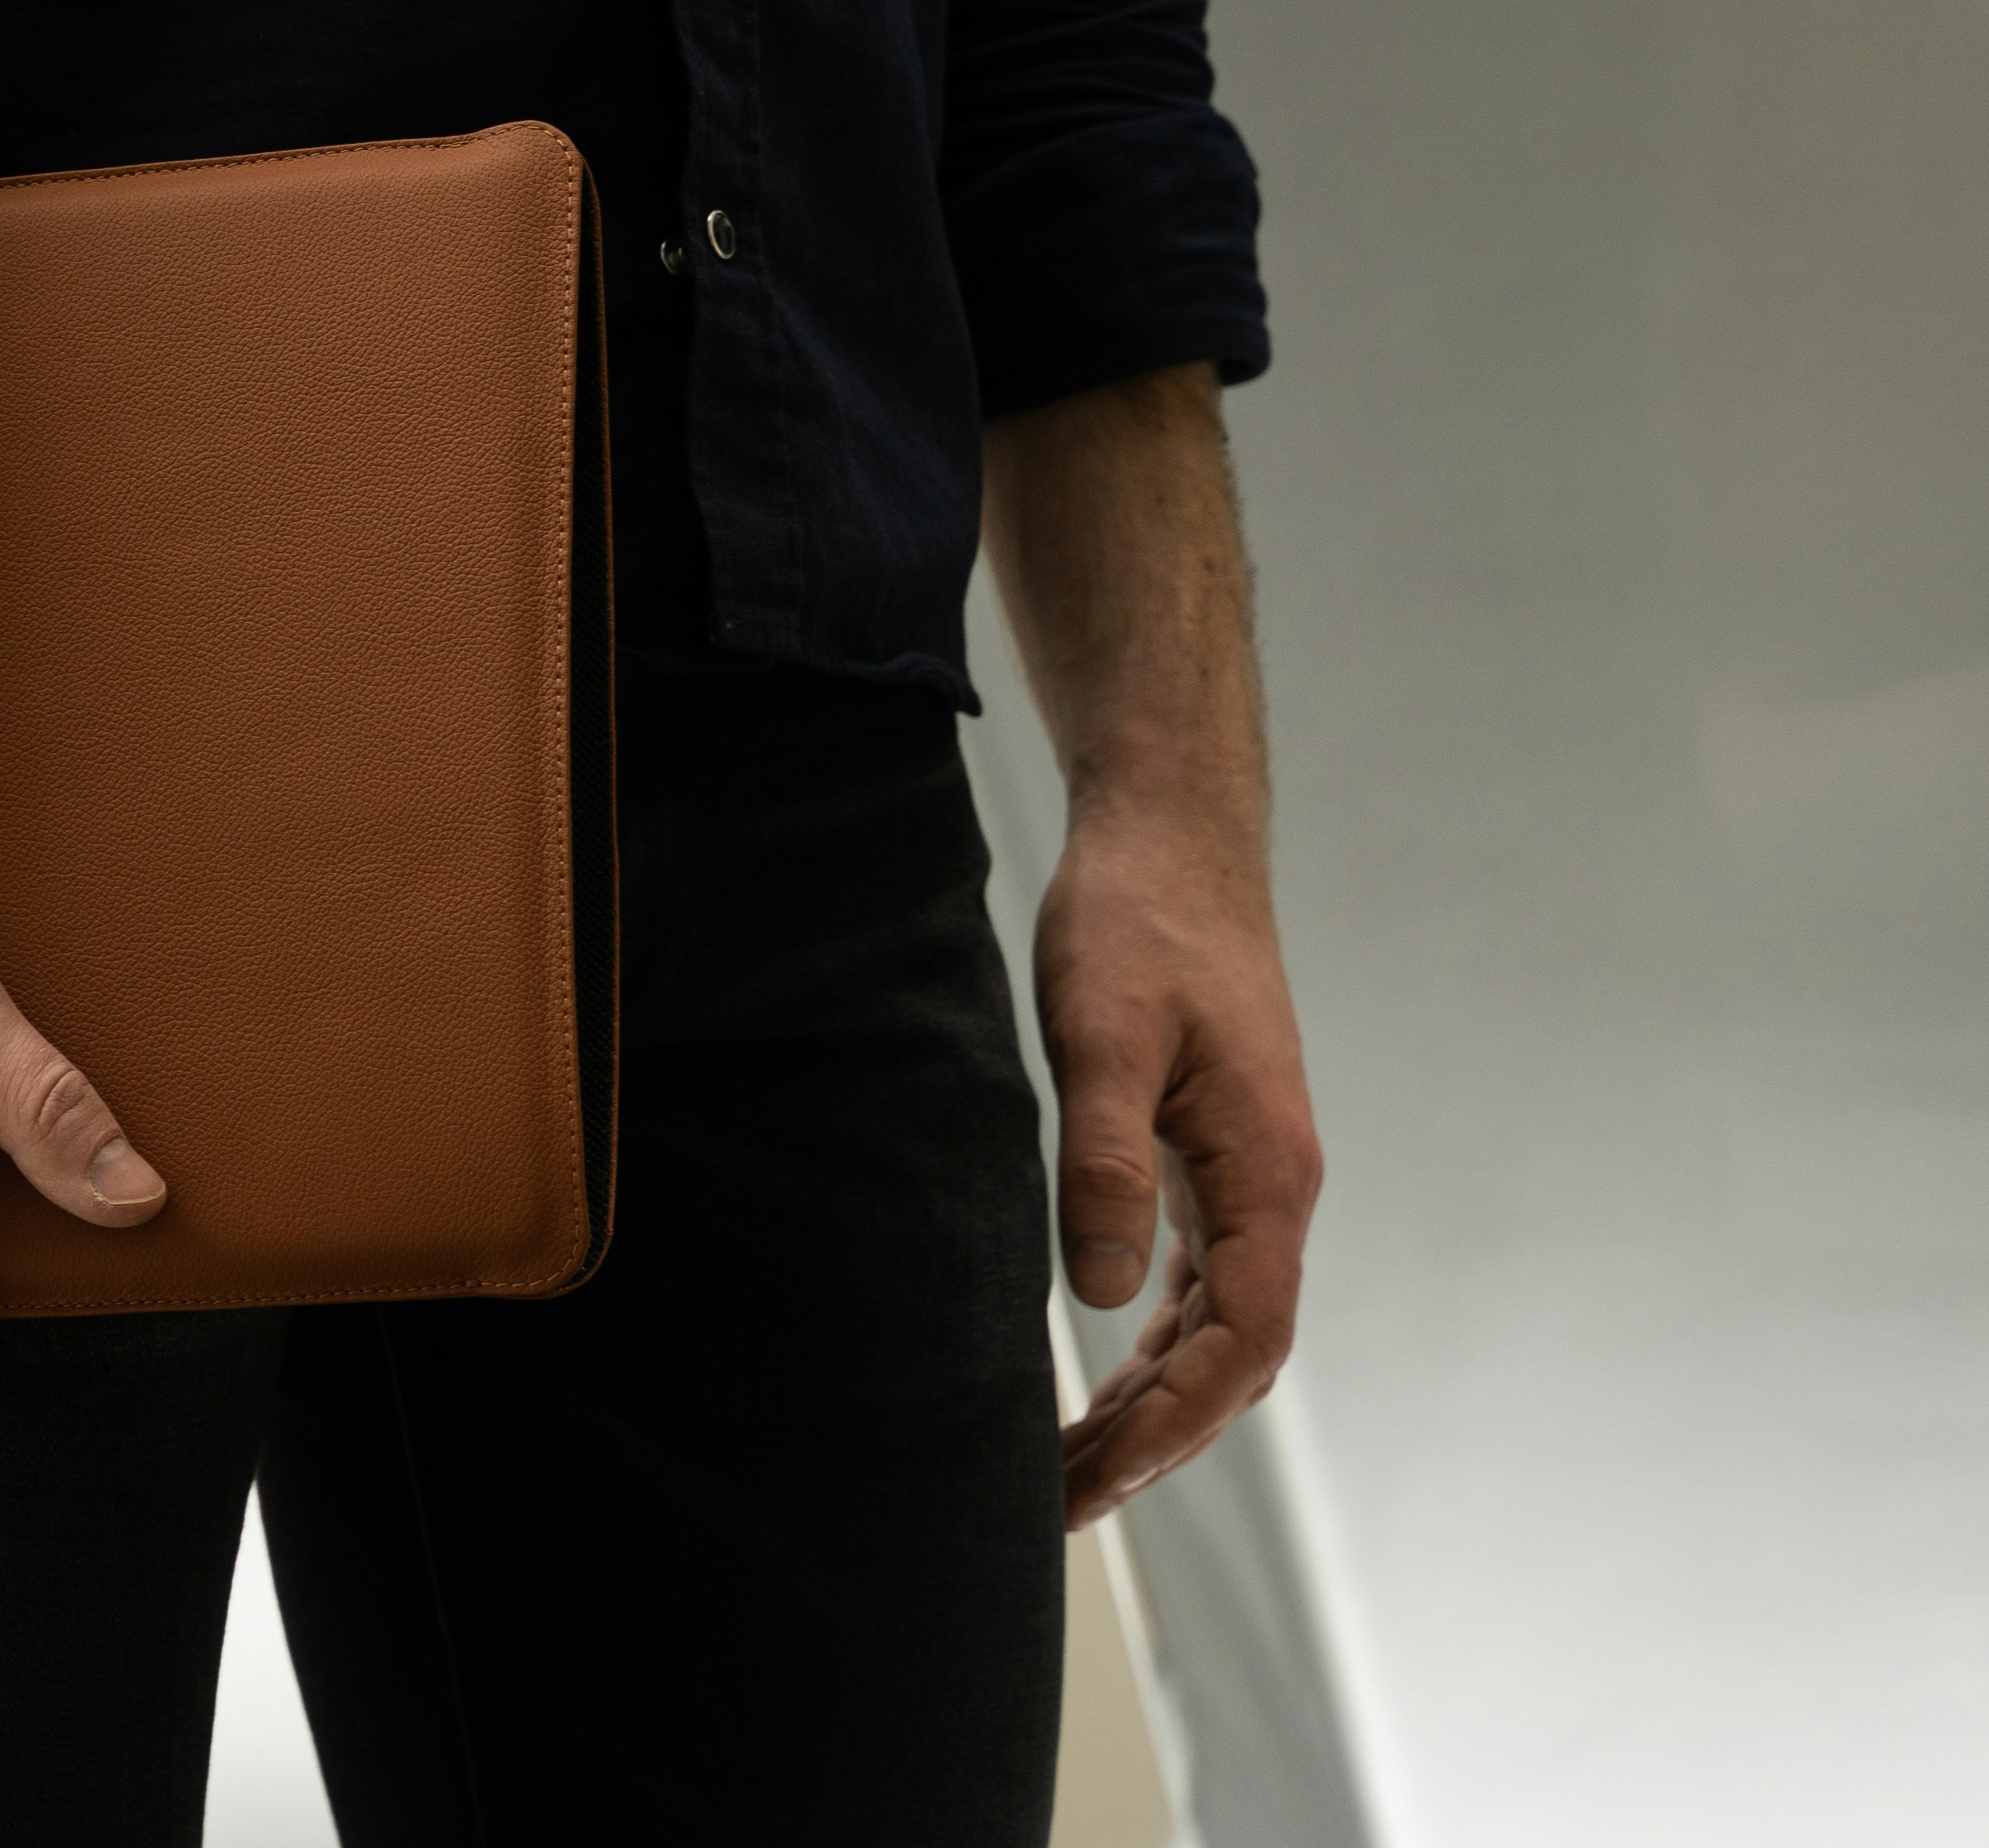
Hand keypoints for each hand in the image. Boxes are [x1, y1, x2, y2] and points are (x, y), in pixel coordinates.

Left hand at [982, 359, 1324, 1528]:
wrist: (1169, 832)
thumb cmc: (1136, 918)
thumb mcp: (1102, 1034)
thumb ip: (1107, 1161)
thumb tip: (1107, 1294)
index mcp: (1266, 1174)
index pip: (1244, 1342)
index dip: (1178, 1422)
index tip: (1100, 1475)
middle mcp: (1273, 1189)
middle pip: (1234, 1355)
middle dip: (1157, 1437)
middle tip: (1061, 1502)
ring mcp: (1247, 1173)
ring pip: (1218, 1324)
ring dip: (1155, 1400)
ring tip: (1070, 1466)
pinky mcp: (1213, 1150)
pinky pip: (1201, 1279)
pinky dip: (1157, 1341)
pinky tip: (1104, 1372)